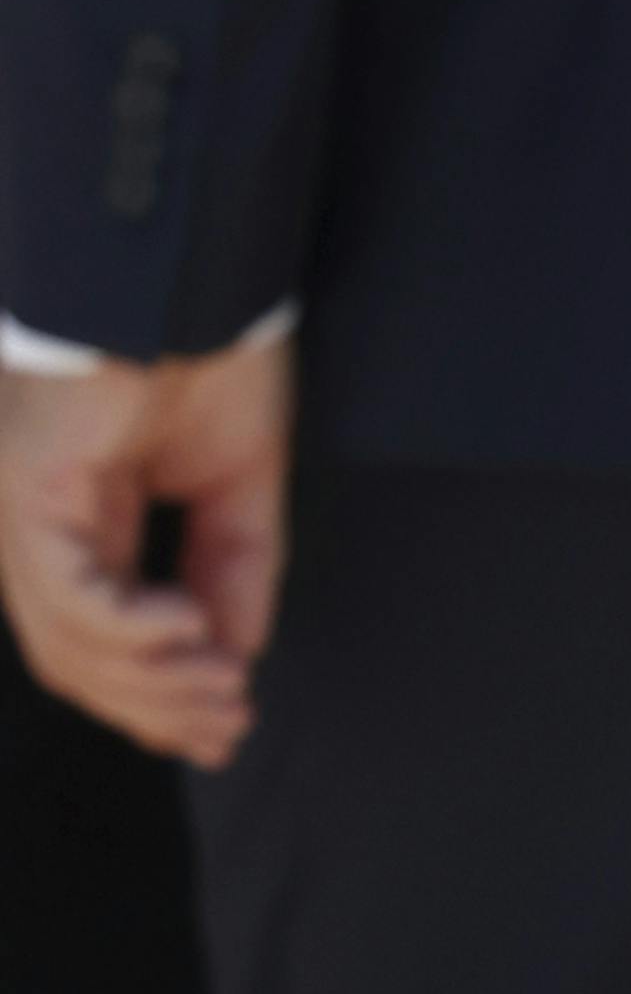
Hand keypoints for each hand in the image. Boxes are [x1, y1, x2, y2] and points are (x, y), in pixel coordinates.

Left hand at [0, 334, 294, 767]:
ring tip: (223, 685)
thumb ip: (235, 563)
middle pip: (76, 660)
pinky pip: (69, 594)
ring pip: (67, 643)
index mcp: (79, 518)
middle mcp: (38, 524)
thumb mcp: (240, 474)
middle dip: (155, 706)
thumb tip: (236, 651)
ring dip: (149, 682)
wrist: (190, 266)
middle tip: (229, 726)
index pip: (98, 639)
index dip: (158, 696)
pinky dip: (129, 629)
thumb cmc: (210, 345)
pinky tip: (189, 630)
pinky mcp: (33, 490)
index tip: (226, 726)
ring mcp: (27, 510)